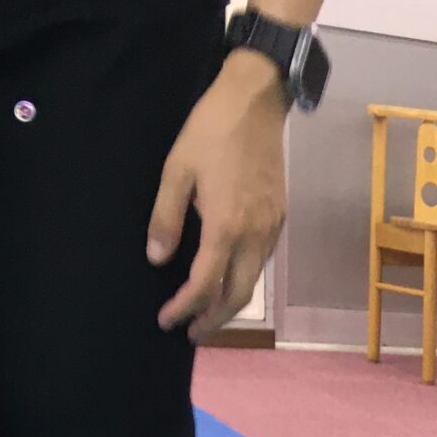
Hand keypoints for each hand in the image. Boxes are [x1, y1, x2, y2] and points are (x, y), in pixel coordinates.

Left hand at [148, 51, 288, 341]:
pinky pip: (261, 262)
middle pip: (236, 297)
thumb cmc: (211, 130)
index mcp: (225, 226)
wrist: (258, 103)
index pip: (204, 284)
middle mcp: (253, 236)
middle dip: (213, 320)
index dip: (184, 308)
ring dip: (229, 303)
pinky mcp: (279, 219)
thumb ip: (166, 218)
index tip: (166, 321)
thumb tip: (157, 260)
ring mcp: (270, 229)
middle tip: (191, 333)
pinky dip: (242, 279)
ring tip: (207, 312)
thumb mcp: (176, 168)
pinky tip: (227, 276)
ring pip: (252, 282)